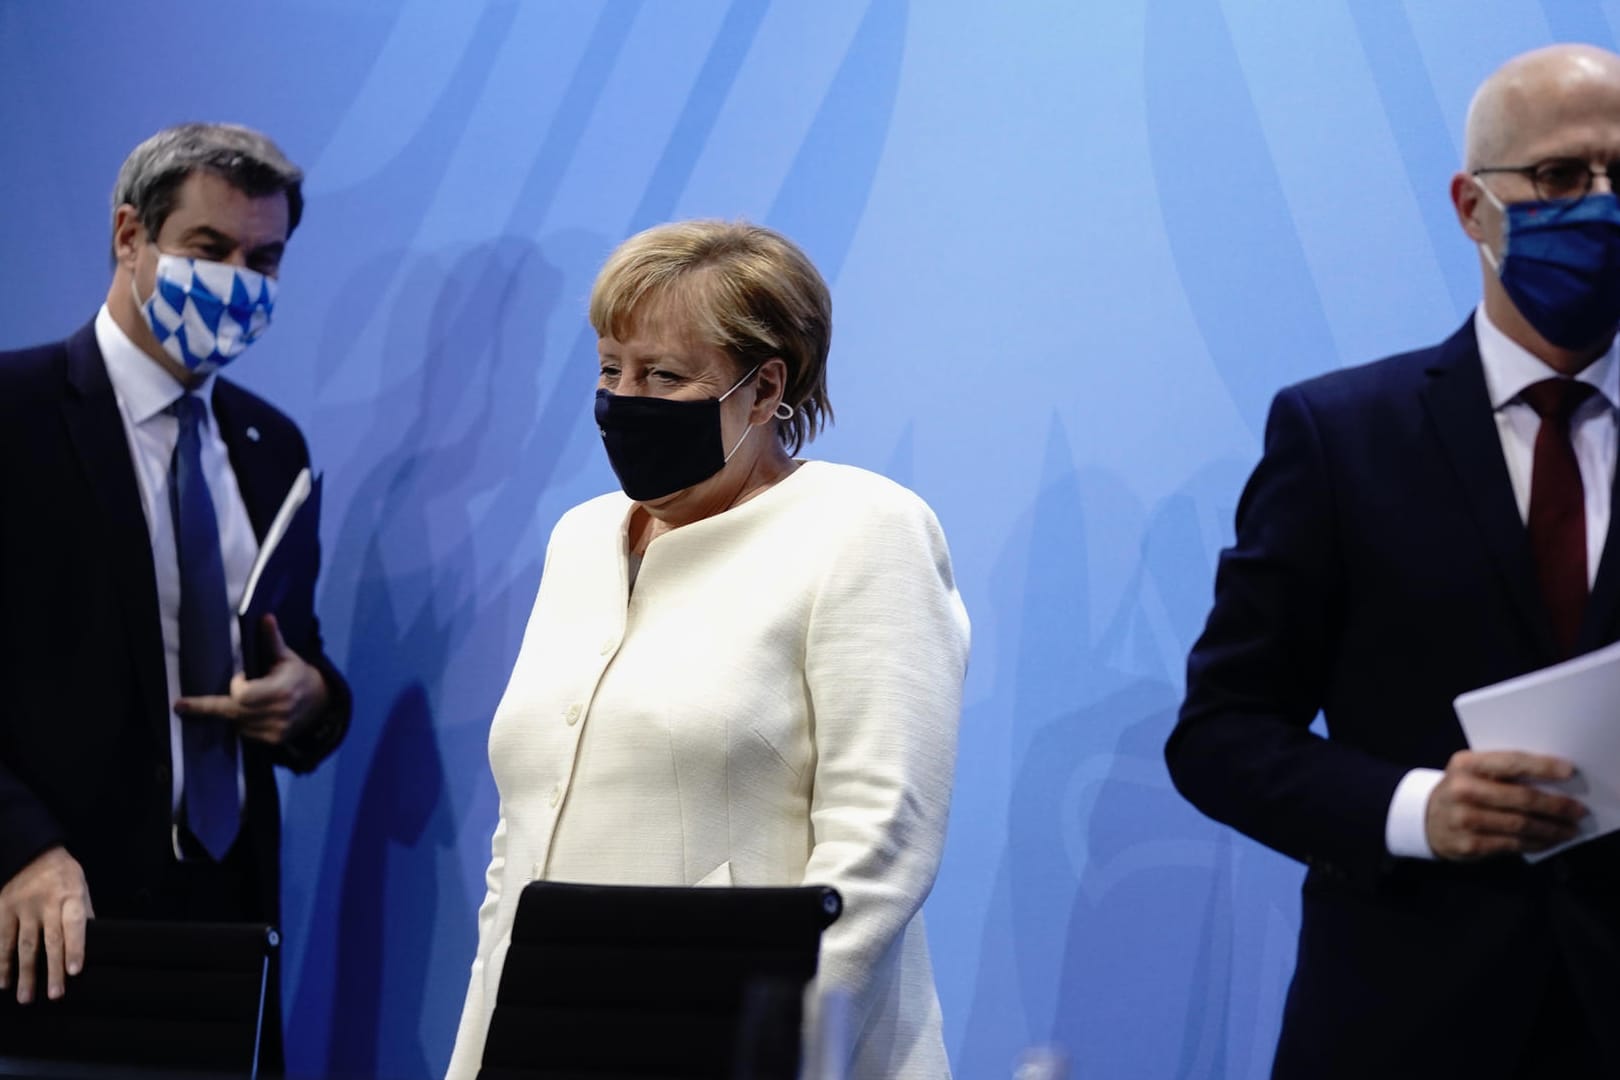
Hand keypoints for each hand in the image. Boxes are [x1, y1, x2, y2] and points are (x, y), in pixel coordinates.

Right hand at [0, 846, 92, 1002]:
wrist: (32, 853)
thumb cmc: (63, 875)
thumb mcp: (81, 887)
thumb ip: (84, 913)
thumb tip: (94, 941)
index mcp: (70, 895)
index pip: (74, 924)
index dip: (75, 948)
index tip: (74, 971)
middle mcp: (46, 903)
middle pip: (50, 940)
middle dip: (52, 969)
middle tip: (55, 994)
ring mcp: (23, 907)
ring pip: (24, 944)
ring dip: (24, 973)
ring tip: (25, 997)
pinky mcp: (4, 909)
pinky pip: (2, 938)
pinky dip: (1, 961)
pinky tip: (3, 980)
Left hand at [176, 614, 329, 744]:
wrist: (321, 703)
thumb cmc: (298, 675)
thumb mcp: (287, 657)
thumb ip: (273, 640)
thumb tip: (265, 617)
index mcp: (281, 690)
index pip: (243, 694)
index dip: (237, 686)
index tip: (241, 677)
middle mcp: (278, 712)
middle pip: (233, 711)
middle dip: (207, 707)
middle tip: (180, 705)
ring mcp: (276, 729)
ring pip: (237, 722)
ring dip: (231, 712)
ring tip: (243, 700)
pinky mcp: (273, 739)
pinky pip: (245, 733)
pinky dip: (241, 723)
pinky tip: (250, 713)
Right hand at [1426, 749, 1586, 859]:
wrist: (1425, 819)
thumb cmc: (1461, 790)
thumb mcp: (1471, 771)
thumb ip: (1503, 771)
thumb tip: (1554, 781)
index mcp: (1465, 764)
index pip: (1510, 762)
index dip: (1542, 767)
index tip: (1569, 771)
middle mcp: (1462, 790)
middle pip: (1520, 797)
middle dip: (1556, 805)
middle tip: (1578, 810)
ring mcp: (1464, 819)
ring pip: (1521, 824)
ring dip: (1552, 828)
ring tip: (1570, 829)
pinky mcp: (1469, 844)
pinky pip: (1513, 844)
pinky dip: (1537, 843)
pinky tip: (1550, 841)